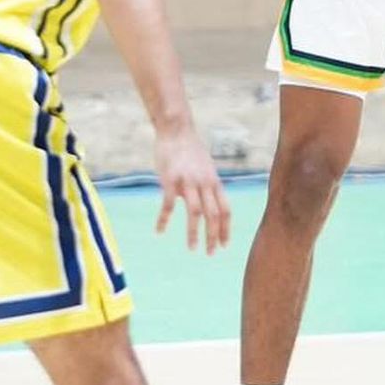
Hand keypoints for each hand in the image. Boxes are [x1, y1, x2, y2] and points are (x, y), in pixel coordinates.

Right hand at [155, 124, 230, 254]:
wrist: (176, 130)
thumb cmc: (189, 150)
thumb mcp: (205, 168)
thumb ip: (207, 186)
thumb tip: (206, 205)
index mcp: (214, 182)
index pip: (226, 209)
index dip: (226, 229)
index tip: (224, 245)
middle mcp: (205, 183)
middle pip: (214, 214)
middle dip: (214, 236)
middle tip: (210, 253)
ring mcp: (188, 181)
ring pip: (196, 212)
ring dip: (194, 233)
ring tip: (192, 249)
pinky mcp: (170, 179)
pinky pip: (168, 204)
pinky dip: (164, 219)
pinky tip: (159, 231)